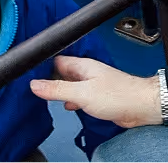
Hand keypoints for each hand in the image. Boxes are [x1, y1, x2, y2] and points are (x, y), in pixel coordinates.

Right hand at [30, 56, 161, 127]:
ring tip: (45, 97)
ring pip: (70, 84)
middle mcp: (87, 72)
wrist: (139, 106)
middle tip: (33, 86)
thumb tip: (35, 84)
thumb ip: (58, 89)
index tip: (28, 71)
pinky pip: (79, 95)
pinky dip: (70, 99)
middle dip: (49, 78)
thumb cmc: (118, 95)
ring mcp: (92, 84)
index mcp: (83, 65)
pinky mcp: (97, 96)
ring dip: (59, 90)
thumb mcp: (82, 93)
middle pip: (62, 72)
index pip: (57, 60)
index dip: (43, 65)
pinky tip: (67, 106)